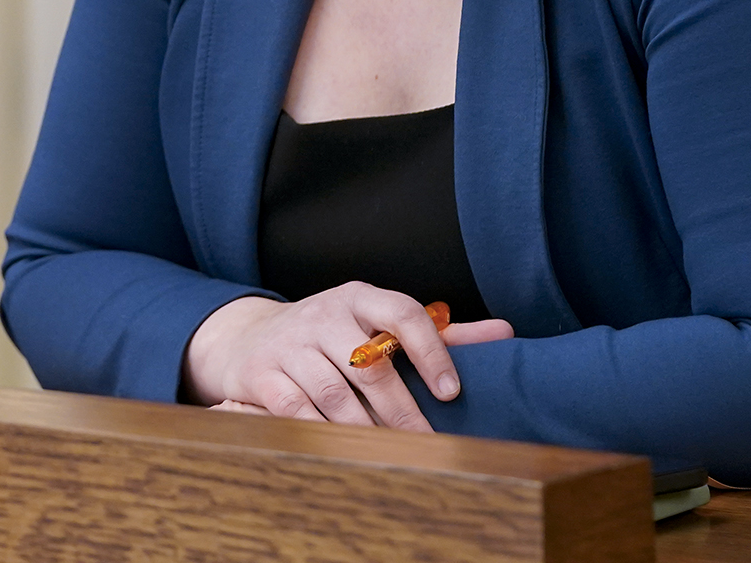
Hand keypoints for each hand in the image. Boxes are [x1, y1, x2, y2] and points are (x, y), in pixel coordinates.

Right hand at [181, 284, 513, 429]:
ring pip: (332, 392)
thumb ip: (439, 333)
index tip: (451, 392)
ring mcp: (288, 343)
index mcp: (358, 297)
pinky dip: (321, 433)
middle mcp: (322, 314)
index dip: (430, 351)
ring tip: (388, 453)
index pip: (402, 312)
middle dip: (402, 411)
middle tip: (428, 445)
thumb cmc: (329, 334)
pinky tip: (340, 449)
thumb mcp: (374, 322)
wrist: (246, 338)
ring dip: (363, 429)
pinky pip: (295, 409)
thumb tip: (504, 333)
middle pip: (369, 364)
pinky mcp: (261, 373)